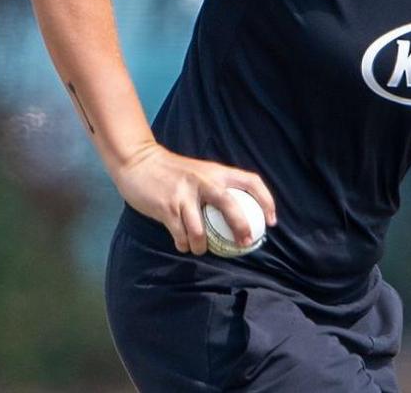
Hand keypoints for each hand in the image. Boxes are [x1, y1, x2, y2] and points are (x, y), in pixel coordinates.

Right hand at [111, 143, 277, 255]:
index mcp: (217, 171)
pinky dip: (184, 244)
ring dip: (202, 246)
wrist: (139, 161)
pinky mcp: (167, 207)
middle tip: (245, 243)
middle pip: (230, 206)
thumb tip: (236, 213)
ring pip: (201, 230)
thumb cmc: (173, 172)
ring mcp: (185, 194)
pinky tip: (183, 244)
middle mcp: (204, 181)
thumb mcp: (200, 172)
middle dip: (241, 228)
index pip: (251, 181)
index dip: (266, 201)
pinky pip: (181, 235)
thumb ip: (216, 188)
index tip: (271, 221)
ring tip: (200, 249)